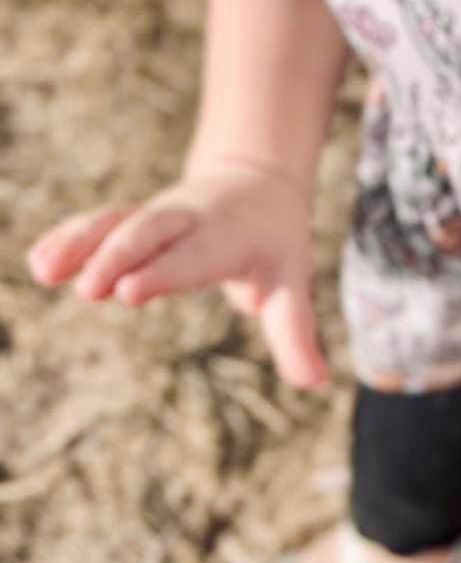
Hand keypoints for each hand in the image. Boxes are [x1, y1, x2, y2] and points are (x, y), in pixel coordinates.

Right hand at [26, 155, 328, 388]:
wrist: (259, 179)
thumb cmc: (275, 242)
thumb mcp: (290, 280)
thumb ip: (294, 330)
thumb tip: (318, 383)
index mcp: (228, 236)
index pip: (193, 256)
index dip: (162, 271)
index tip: (129, 290)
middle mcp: (188, 220)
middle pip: (150, 230)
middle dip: (119, 254)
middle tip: (90, 288)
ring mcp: (158, 215)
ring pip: (117, 220)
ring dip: (83, 242)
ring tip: (44, 270)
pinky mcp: (135, 218)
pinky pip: (100, 222)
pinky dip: (71, 237)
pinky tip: (39, 260)